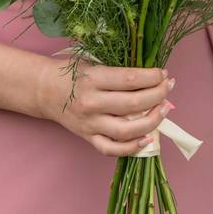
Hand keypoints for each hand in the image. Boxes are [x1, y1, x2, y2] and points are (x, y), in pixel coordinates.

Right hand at [36, 59, 175, 156]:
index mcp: (94, 79)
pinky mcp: (87, 137)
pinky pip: (112, 149)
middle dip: (158, 95)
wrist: (44, 90)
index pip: (131, 79)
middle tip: (168, 87)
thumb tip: (154, 78)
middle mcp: (92, 103)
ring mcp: (90, 124)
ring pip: (127, 130)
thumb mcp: (95, 63)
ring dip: (152, 121)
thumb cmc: (73, 74)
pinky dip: (132, 148)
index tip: (163, 74)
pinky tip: (148, 138)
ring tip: (164, 109)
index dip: (153, 77)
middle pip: (134, 104)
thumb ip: (120, 72)